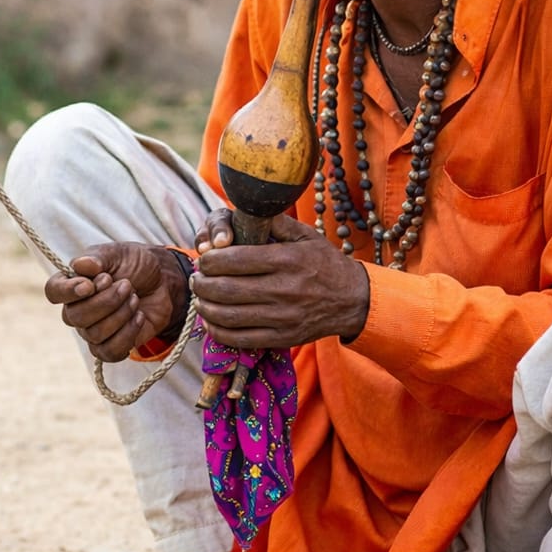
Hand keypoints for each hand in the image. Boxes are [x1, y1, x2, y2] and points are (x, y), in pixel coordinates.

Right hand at [43, 242, 189, 362]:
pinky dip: (128, 334)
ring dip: (121, 314)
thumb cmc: (136, 265)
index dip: (68, 291)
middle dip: (106, 301)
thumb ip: (99, 257)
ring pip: (94, 334)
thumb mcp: (119, 253)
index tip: (90, 285)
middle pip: (75, 317)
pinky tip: (139, 317)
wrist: (163, 283)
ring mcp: (92, 330)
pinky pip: (109, 351)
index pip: (53, 292)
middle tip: (127, 285)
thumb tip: (80, 265)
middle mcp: (76, 309)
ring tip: (135, 298)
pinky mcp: (110, 346)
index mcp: (73, 282)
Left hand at [193, 213, 369, 349]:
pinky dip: (217, 330)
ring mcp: (282, 317)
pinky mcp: (282, 337)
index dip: (209, 260)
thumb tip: (241, 212)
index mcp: (285, 260)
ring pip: (228, 315)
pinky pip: (240, 339)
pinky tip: (211, 320)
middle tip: (197, 278)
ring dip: (204, 306)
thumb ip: (273, 222)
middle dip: (201, 283)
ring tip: (200, 297)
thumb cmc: (324, 263)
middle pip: (225, 288)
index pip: (233, 260)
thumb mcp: (305, 235)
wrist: (353, 300)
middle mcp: (283, 289)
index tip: (204, 259)